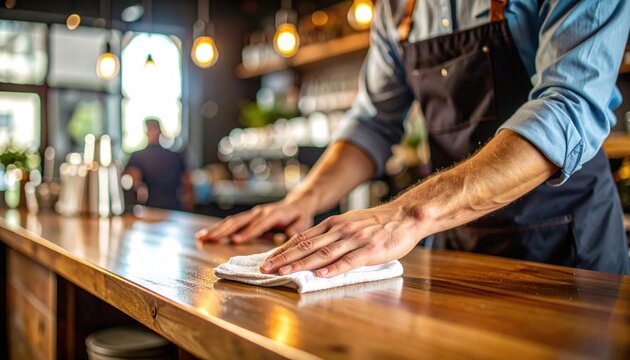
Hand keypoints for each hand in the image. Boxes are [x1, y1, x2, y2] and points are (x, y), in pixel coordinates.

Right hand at [195, 194, 316, 243]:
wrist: (297, 204)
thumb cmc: (300, 216)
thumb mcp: (303, 223)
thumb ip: (296, 229)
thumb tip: (290, 235)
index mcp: (273, 215)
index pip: (259, 225)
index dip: (248, 233)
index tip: (235, 241)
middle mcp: (260, 212)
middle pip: (239, 221)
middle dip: (223, 231)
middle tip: (209, 239)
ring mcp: (252, 214)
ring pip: (232, 221)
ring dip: (216, 229)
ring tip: (201, 237)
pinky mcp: (248, 217)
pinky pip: (231, 223)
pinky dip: (218, 228)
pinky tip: (206, 234)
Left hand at [259, 200, 424, 277]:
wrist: (406, 215)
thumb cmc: (377, 223)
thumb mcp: (349, 223)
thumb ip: (331, 235)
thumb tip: (311, 250)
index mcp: (332, 224)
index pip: (302, 237)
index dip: (283, 249)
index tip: (267, 259)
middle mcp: (339, 230)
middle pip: (306, 245)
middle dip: (283, 257)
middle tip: (265, 268)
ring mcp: (354, 239)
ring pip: (323, 253)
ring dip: (301, 264)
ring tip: (285, 272)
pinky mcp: (370, 250)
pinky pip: (349, 260)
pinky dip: (334, 268)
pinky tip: (321, 275)